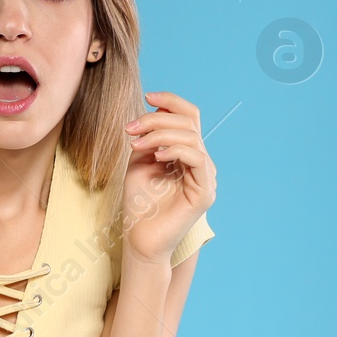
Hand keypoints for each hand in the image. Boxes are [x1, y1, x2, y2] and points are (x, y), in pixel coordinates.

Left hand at [121, 91, 217, 265]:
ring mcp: (206, 178)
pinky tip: (156, 156)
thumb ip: (150, 138)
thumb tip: (156, 110)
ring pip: (192, 138)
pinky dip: (175, 150)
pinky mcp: (205, 193)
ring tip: (137, 144)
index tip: (147, 96)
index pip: (190, 117)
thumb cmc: (138, 204)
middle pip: (189, 123)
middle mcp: (201, 163)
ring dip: (160, 134)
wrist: (139, 239)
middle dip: (156, 120)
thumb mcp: (140, 162)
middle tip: (129, 129)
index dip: (171, 101)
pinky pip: (197, 159)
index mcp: (188, 154)